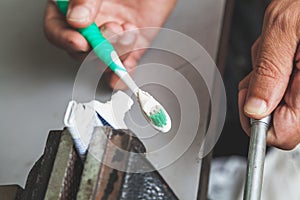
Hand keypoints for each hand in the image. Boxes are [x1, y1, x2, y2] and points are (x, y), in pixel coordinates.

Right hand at [44, 0, 175, 88]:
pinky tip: (126, 68)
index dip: (64, 39)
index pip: (56, 28)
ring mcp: (111, 37)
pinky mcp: (132, 44)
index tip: (80, 42)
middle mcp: (91, 25)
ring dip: (116, 52)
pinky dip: (125, 70)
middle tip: (112, 31)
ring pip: (103, 61)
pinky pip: (126, 63)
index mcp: (75, 8)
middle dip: (96, 49)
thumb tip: (76, 20)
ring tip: (128, 30)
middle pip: (80, 51)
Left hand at [238, 0, 299, 149]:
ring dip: (266, 78)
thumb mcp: (284, 29)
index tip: (250, 104)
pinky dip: (273, 71)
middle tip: (266, 66)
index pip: (282, 135)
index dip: (259, 123)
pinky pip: (281, 86)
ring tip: (280, 52)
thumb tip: (254, 109)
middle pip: (276, 118)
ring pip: (275, 100)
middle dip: (260, 93)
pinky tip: (282, 52)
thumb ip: (269, 71)